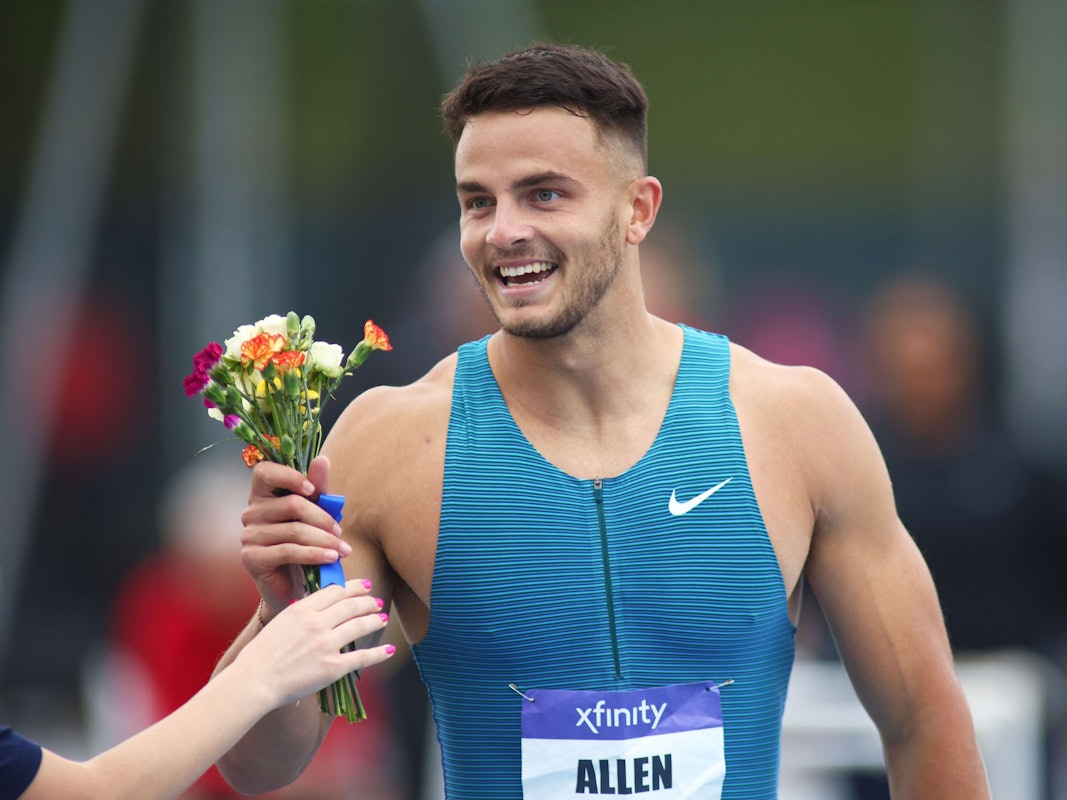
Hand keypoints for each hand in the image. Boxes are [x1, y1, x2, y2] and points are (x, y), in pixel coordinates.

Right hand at [230, 579, 393, 709]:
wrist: (254, 681)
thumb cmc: (260, 655)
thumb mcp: (279, 623)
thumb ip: (300, 614)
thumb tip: (317, 608)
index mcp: (302, 609)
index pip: (335, 592)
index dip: (353, 587)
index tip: (363, 586)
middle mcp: (317, 623)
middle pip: (351, 605)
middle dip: (367, 601)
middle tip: (375, 601)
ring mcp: (326, 645)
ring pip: (360, 625)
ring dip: (374, 620)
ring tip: (382, 618)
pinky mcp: (332, 668)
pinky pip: (362, 657)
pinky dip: (379, 653)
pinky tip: (389, 650)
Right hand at [240, 455, 350, 613]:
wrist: (293, 585)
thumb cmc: (305, 543)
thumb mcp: (315, 513)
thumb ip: (317, 488)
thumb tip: (322, 459)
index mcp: (262, 495)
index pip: (264, 471)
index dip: (289, 476)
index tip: (312, 489)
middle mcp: (250, 513)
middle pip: (291, 505)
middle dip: (322, 518)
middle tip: (340, 532)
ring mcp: (248, 536)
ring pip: (294, 530)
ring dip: (324, 540)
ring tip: (343, 549)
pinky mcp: (251, 558)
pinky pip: (289, 551)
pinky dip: (315, 554)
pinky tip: (331, 558)